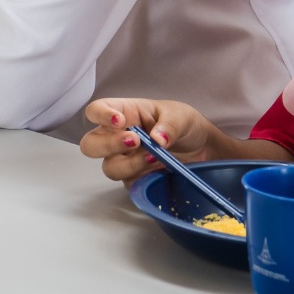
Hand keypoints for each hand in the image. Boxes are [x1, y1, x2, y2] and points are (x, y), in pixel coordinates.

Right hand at [79, 98, 216, 184]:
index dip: (100, 115)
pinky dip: (143, 177)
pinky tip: (159, 169)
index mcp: (124, 113)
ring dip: (129, 164)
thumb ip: (169, 125)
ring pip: (109, 167)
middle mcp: (117, 137)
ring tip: (154, 157)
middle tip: (134, 141)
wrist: (203, 148)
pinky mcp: (136, 178)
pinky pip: (129, 183)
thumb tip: (158, 139)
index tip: (119, 121)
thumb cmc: (185, 125)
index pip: (96, 111)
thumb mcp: (180, 116)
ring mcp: (125, 159)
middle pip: (91, 145)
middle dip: (107, 145)